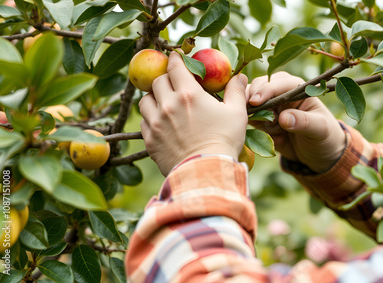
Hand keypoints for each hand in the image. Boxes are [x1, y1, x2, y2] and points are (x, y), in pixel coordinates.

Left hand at [139, 51, 248, 175]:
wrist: (206, 173)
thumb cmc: (224, 141)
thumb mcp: (236, 113)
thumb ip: (236, 91)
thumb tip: (239, 76)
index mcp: (189, 93)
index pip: (175, 66)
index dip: (176, 59)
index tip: (177, 58)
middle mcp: (168, 104)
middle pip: (157, 81)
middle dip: (166, 79)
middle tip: (174, 84)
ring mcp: (155, 122)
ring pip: (145, 100)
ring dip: (154, 97)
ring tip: (164, 103)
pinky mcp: (149, 139)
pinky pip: (143, 121)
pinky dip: (150, 118)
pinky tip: (160, 122)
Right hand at [247, 72, 345, 172]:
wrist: (318, 155)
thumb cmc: (325, 136)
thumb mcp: (320, 130)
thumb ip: (304, 122)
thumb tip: (283, 118)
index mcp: (297, 88)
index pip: (278, 83)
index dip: (265, 90)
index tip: (255, 102)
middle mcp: (281, 93)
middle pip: (258, 87)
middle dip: (255, 102)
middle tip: (264, 120)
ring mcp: (270, 106)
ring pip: (249, 103)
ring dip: (255, 118)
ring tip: (275, 133)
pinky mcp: (262, 120)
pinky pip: (250, 120)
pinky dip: (256, 129)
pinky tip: (276, 139)